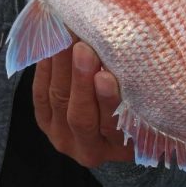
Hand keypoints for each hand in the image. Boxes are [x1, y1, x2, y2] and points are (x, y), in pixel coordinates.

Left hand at [32, 41, 134, 166]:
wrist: (111, 125)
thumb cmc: (139, 110)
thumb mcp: (145, 109)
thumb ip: (140, 91)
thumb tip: (140, 56)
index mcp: (119, 149)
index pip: (111, 127)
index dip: (107, 101)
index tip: (105, 76)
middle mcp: (88, 148)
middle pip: (80, 116)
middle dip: (80, 80)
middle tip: (83, 48)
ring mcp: (61, 136)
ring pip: (58, 100)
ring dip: (62, 66)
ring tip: (67, 37)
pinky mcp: (44, 121)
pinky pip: (40, 94)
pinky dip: (46, 68)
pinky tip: (52, 45)